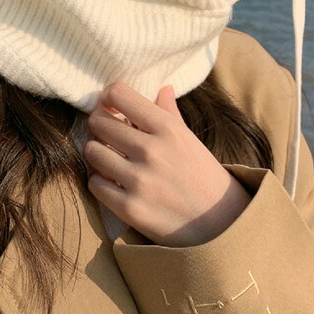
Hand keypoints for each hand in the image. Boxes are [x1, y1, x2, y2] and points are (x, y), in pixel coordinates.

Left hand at [84, 82, 250, 246]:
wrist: (221, 225)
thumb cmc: (202, 176)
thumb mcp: (189, 139)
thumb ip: (169, 112)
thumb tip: (163, 87)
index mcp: (167, 128)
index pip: (118, 94)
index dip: (107, 98)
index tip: (111, 107)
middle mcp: (152, 150)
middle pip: (98, 122)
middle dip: (99, 125)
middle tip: (107, 134)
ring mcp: (140, 181)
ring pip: (91, 151)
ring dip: (96, 153)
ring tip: (109, 157)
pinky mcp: (130, 209)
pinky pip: (94, 183)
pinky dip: (99, 181)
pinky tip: (112, 182)